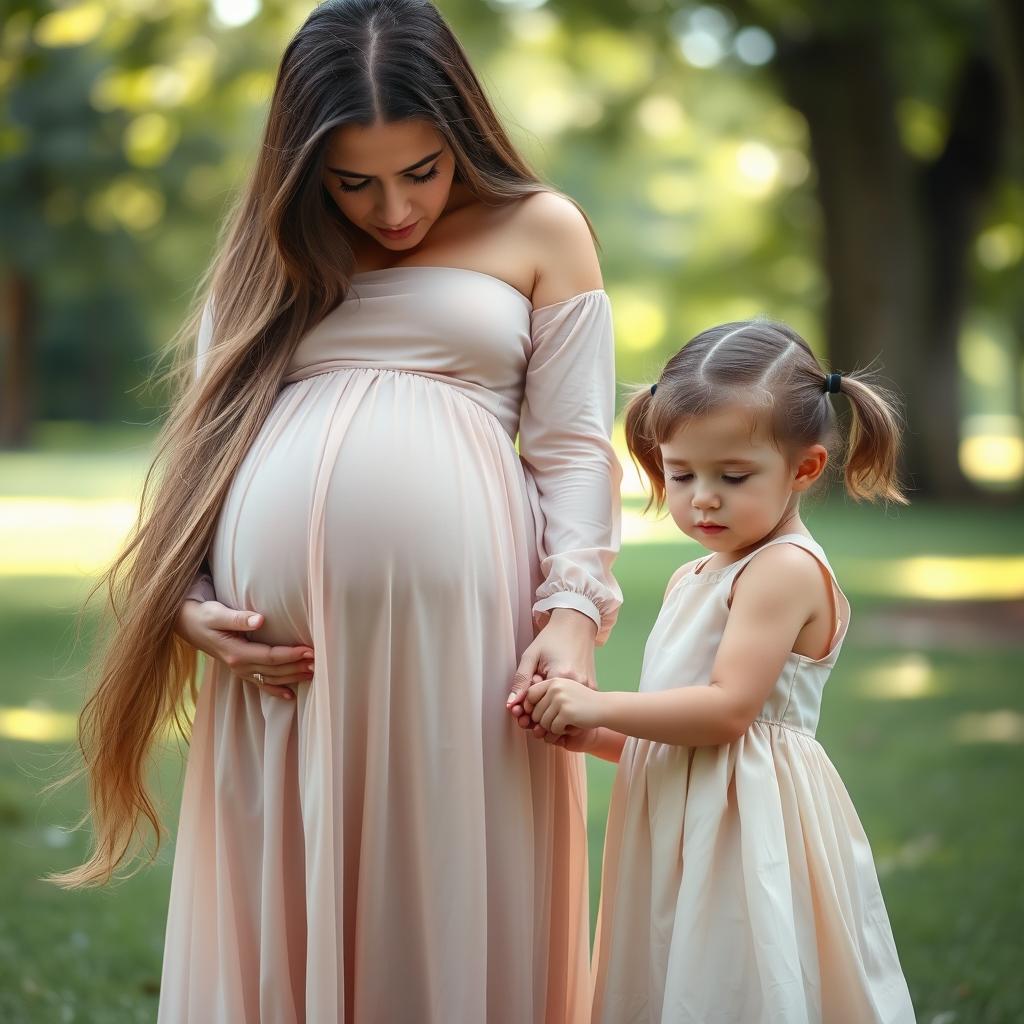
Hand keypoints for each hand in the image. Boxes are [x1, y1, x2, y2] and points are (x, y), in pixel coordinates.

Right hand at [175, 598, 313, 700]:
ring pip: (271, 678)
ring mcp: (240, 670)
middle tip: (319, 663)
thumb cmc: (204, 615)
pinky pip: (261, 683)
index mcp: (236, 653)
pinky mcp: (240, 669)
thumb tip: (260, 620)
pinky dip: (276, 690)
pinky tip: (291, 696)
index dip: (291, 655)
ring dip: (293, 677)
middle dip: (297, 667)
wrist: (187, 624)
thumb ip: (239, 618)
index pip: (270, 656)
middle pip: (274, 670)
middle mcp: (239, 665)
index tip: (310, 650)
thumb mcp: (217, 613)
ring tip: (314, 674)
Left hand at [506, 608, 596, 733]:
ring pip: (563, 712)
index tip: (521, 704)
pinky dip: (563, 705)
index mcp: (560, 677)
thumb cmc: (553, 638)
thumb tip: (511, 704)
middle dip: (537, 711)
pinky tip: (558, 695)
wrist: (577, 625)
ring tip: (546, 693)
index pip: (536, 705)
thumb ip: (521, 680)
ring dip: (550, 710)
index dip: (526, 706)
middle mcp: (576, 685)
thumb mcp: (532, 655)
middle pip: (550, 712)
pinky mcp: (594, 688)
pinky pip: (574, 706)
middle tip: (533, 698)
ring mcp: (588, 687)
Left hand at [527, 676, 604, 735]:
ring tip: (566, 720)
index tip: (542, 713)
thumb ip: (537, 690)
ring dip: (553, 727)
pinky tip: (573, 723)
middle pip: (535, 712)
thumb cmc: (583, 697)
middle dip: (544, 721)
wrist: (607, 706)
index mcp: (554, 679)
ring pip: (543, 722)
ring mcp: (562, 699)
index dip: (532, 707)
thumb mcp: (560, 686)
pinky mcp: (568, 712)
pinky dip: (562, 731)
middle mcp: (556, 686)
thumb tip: (510, 703)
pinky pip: (554, 728)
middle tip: (559, 718)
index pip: (530, 695)